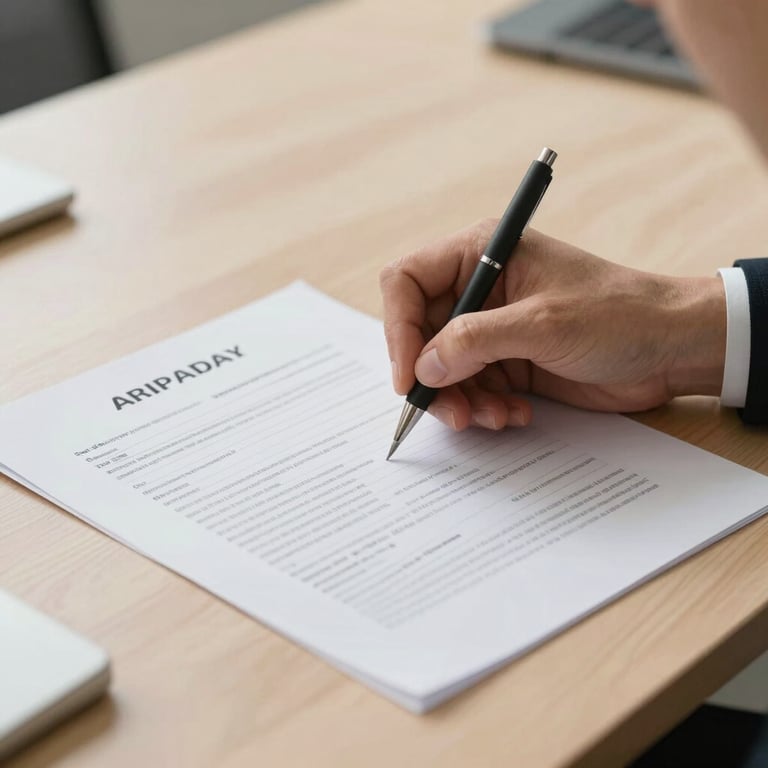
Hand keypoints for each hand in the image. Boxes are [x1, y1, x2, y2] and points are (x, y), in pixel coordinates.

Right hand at [379, 220, 725, 430]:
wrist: (671, 348)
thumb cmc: (618, 314)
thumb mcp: (542, 323)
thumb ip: (474, 342)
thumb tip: (422, 368)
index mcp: (482, 254)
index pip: (407, 282)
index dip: (399, 329)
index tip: (408, 376)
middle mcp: (479, 289)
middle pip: (420, 334)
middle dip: (433, 377)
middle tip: (454, 412)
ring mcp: (492, 328)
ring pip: (443, 369)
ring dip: (461, 400)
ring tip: (494, 417)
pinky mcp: (507, 361)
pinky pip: (471, 389)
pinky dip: (484, 408)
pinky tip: (515, 414)